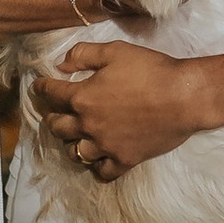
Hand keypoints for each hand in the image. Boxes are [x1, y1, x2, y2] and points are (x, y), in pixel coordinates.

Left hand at [35, 40, 209, 178]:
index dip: (42, 88)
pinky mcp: (124, 159)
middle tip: (56, 112)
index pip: (51, 94)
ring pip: (75, 152)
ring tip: (75, 137)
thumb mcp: (115, 51)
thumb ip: (83, 55)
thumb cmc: (151, 70)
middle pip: (57, 127)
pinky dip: (96, 166)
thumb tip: (61, 65)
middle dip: (52, 117)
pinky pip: (102, 171)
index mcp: (82, 97)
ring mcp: (105, 146)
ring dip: (71, 143)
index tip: (39, 86)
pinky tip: (98, 159)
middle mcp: (88, 125)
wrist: (185, 97)